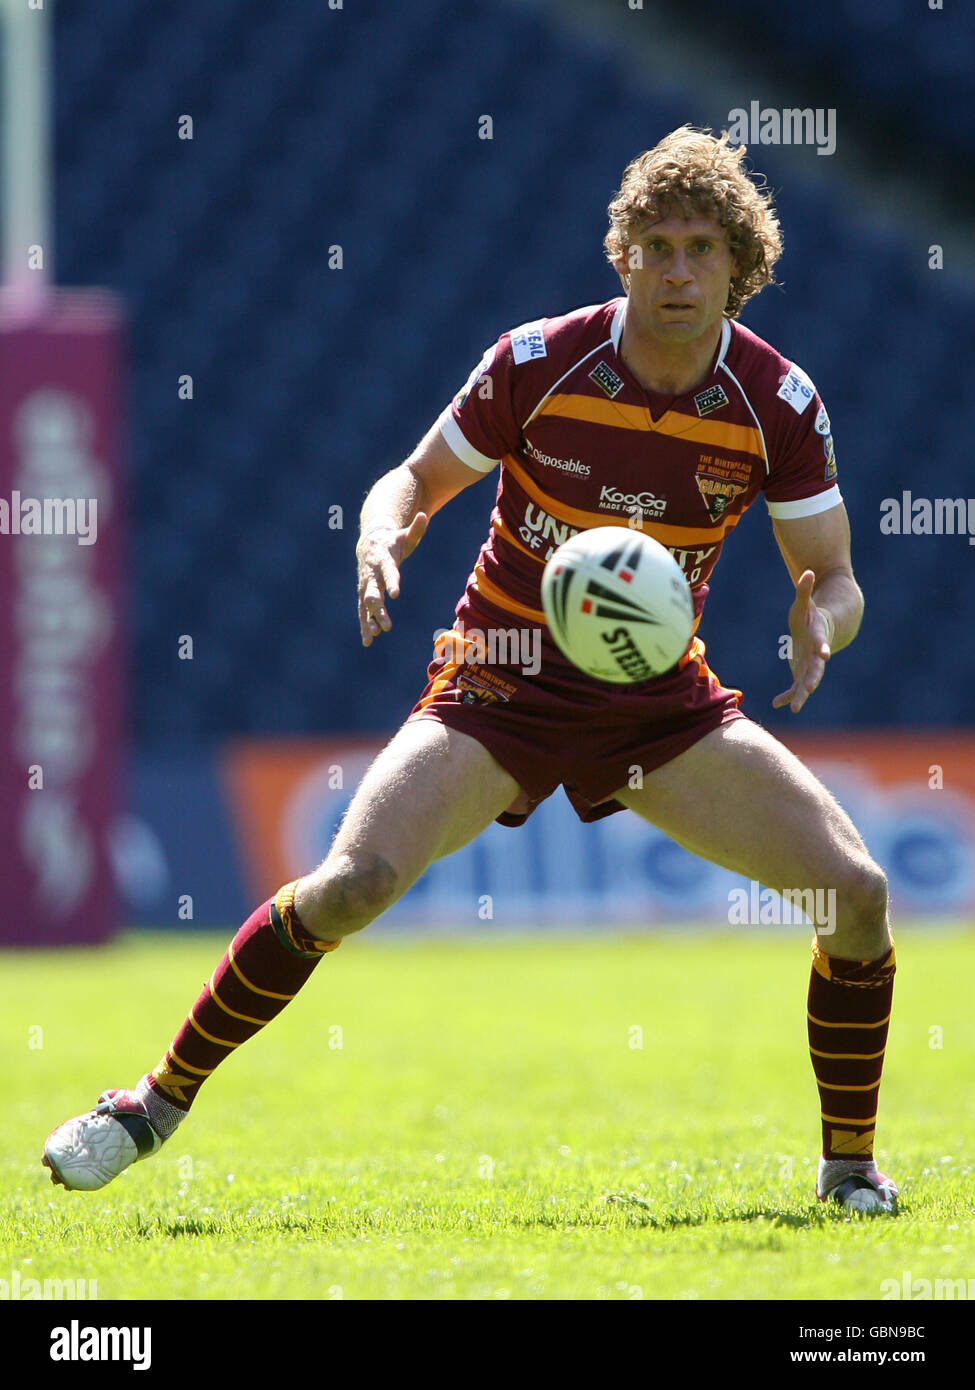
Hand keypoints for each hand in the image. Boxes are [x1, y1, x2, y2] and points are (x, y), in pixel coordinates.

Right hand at [356, 511, 427, 645]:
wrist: (370, 543)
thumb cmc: (392, 541)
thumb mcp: (405, 535)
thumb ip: (416, 528)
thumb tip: (425, 514)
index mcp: (382, 560)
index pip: (388, 572)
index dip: (391, 582)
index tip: (395, 594)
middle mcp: (371, 575)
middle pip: (373, 593)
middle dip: (379, 610)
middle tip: (387, 626)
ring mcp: (365, 586)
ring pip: (365, 606)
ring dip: (369, 621)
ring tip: (374, 636)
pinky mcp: (363, 594)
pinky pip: (363, 611)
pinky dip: (365, 625)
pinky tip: (368, 641)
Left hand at [772, 569, 832, 713]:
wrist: (817, 630)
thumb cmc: (810, 615)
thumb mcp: (804, 602)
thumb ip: (804, 590)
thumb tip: (807, 572)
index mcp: (818, 637)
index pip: (822, 642)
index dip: (823, 647)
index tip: (825, 654)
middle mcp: (816, 655)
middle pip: (816, 669)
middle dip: (812, 679)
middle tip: (808, 689)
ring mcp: (809, 666)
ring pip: (806, 683)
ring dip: (800, 695)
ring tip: (794, 708)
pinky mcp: (801, 673)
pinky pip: (793, 687)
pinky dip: (786, 696)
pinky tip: (776, 704)